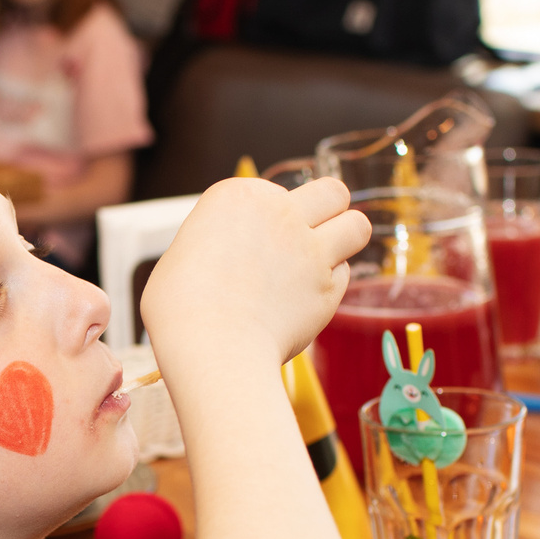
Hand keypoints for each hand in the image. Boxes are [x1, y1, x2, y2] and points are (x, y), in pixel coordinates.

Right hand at [140, 175, 369, 372]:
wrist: (209, 346)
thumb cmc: (181, 309)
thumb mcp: (183, 254)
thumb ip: (216, 241)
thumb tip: (228, 254)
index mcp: (238, 195)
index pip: (274, 191)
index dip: (268, 218)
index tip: (251, 244)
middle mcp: (280, 212)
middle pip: (332, 191)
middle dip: (328, 209)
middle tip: (310, 234)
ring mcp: (310, 249)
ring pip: (358, 225)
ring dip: (345, 239)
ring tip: (325, 259)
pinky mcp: (328, 287)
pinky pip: (345, 274)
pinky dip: (331, 284)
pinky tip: (307, 299)